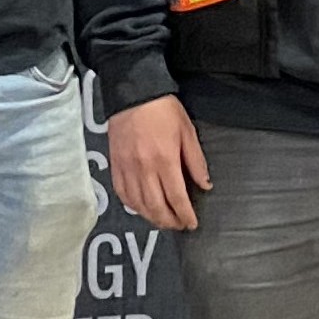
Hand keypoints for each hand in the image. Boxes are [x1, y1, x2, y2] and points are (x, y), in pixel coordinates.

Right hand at [108, 95, 211, 229]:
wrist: (132, 93)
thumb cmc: (163, 110)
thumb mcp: (187, 131)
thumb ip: (196, 161)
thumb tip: (204, 185)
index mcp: (165, 160)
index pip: (177, 198)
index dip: (185, 215)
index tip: (192, 224)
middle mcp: (144, 168)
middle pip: (156, 206)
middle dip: (169, 221)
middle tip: (178, 225)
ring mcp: (126, 167)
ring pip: (137, 203)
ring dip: (151, 217)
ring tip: (162, 220)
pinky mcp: (114, 164)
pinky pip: (122, 192)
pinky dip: (132, 205)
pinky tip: (141, 207)